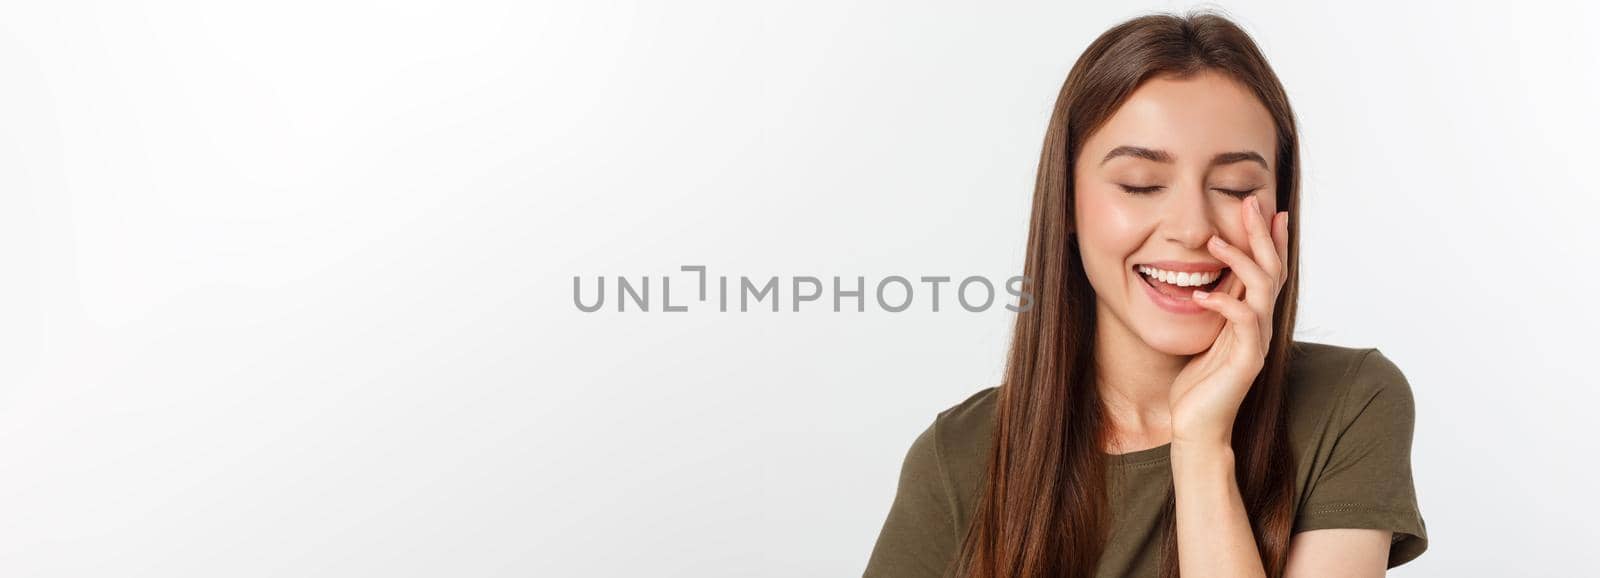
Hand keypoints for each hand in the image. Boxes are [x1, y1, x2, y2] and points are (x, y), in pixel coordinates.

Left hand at [1169, 195, 1289, 445]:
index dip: (1270, 240)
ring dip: (1242, 262)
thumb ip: (1212, 309)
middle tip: (1252, 203)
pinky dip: (1225, 304)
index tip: (1265, 208)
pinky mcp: (1246, 362)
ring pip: (1264, 291)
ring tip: (1218, 240)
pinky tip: (1203, 294)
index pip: (1269, 270)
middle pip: (1273, 272)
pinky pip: (1244, 324)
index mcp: (1252, 320)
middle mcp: (1261, 328)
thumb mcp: (1203, 336)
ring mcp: (1256, 344)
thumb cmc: (1195, 385)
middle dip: (1263, 236)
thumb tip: (1204, 277)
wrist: (1196, 428)